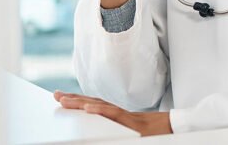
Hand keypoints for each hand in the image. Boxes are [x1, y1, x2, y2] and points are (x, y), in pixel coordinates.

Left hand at [54, 91, 172, 135]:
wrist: (172, 128)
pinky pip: (114, 115)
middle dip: (72, 99)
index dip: (77, 100)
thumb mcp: (128, 129)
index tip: (60, 97)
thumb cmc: (152, 131)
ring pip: (99, 106)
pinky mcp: (130, 121)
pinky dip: (101, 111)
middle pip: (92, 102)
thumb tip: (97, 121)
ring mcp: (123, 116)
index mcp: (115, 114)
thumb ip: (115, 125)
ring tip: (64, 101)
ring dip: (81, 102)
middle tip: (55, 95)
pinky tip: (88, 109)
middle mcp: (117, 112)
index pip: (93, 104)